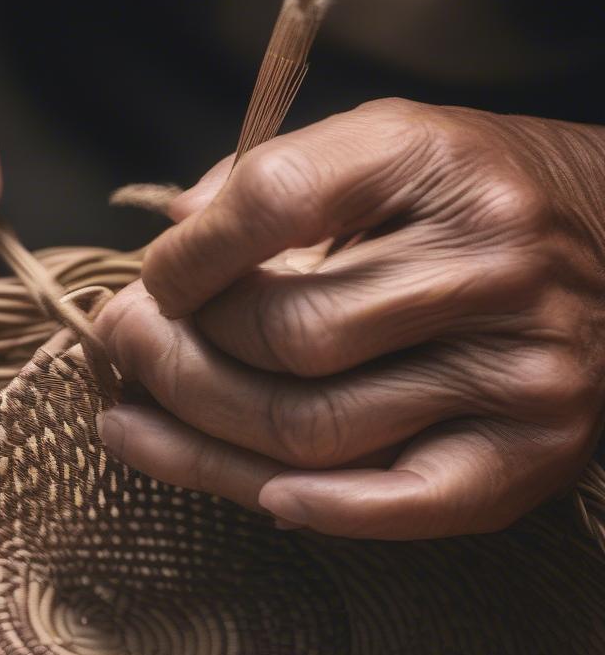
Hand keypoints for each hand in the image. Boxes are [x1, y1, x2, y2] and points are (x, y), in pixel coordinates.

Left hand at [95, 99, 604, 538]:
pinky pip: (403, 503)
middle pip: (285, 337)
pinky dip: (316, 509)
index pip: (273, 205)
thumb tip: (169, 240)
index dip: (184, 258)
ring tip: (131, 420)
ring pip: (313, 429)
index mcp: (435, 163)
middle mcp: (488, 264)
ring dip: (200, 436)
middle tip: (123, 347)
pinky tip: (250, 491)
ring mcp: (518, 367)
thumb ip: (273, 180)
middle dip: (173, 353)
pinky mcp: (532, 451)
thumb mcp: (378, 145)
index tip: (149, 283)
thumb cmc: (468, 196)